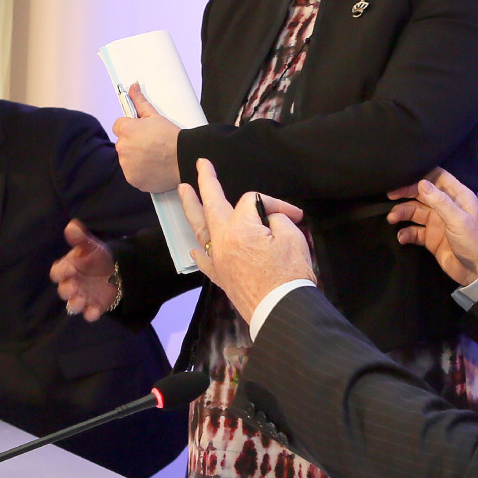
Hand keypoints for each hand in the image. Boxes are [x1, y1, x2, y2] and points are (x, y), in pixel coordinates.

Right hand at [50, 219, 118, 321]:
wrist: (116, 268)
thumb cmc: (96, 256)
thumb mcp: (90, 245)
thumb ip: (80, 238)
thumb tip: (71, 226)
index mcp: (67, 269)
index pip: (57, 273)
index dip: (61, 272)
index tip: (71, 268)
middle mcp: (71, 285)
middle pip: (63, 291)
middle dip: (66, 290)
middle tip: (73, 287)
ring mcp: (82, 297)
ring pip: (73, 305)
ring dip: (75, 304)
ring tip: (80, 301)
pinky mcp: (94, 306)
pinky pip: (89, 313)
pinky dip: (90, 314)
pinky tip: (94, 311)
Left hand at [113, 83, 180, 192]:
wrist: (184, 159)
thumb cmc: (171, 138)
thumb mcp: (155, 116)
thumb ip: (139, 102)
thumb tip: (132, 87)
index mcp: (126, 130)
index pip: (119, 126)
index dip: (130, 128)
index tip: (141, 132)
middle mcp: (123, 148)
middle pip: (122, 144)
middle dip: (133, 144)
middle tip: (150, 145)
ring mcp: (127, 166)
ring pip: (127, 160)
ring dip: (135, 159)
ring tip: (153, 157)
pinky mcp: (133, 179)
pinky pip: (132, 174)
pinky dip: (140, 172)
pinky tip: (153, 168)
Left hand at [178, 158, 309, 322]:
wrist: (281, 311)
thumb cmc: (289, 275)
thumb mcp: (292, 238)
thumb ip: (277, 219)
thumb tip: (268, 219)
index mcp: (240, 228)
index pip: (253, 201)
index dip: (274, 203)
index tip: (294, 214)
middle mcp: (223, 241)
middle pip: (212, 205)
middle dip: (206, 183)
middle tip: (201, 166)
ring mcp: (218, 260)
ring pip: (200, 229)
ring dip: (192, 207)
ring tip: (183, 191)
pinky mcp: (221, 277)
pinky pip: (204, 260)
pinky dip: (199, 251)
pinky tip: (194, 247)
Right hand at [387, 167, 477, 285]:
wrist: (477, 272)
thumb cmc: (473, 241)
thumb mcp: (458, 220)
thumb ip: (440, 201)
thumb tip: (421, 182)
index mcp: (457, 196)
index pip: (437, 177)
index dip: (421, 176)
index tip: (404, 179)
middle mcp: (445, 206)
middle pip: (421, 193)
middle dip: (405, 193)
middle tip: (390, 196)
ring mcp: (437, 222)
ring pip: (414, 212)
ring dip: (402, 213)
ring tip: (391, 219)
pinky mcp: (430, 238)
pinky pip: (414, 231)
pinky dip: (405, 233)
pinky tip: (401, 237)